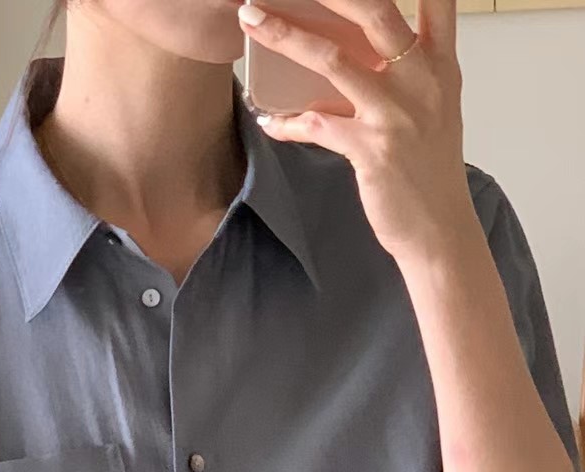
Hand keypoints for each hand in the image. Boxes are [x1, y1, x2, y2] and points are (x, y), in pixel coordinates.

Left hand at [237, 0, 477, 263]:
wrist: (439, 230)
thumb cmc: (429, 172)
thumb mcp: (431, 110)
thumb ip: (405, 74)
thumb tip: (356, 50)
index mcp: (439, 64)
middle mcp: (421, 79)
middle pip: (374, 11)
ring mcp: (395, 113)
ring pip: (333, 59)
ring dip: (285, 36)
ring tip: (251, 20)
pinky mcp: (370, 149)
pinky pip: (316, 124)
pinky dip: (287, 121)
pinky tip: (268, 119)